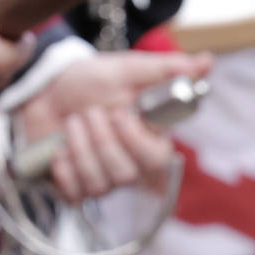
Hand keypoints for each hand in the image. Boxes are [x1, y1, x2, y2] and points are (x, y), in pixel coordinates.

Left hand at [15, 50, 211, 202]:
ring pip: (99, 183)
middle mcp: (132, 168)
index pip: (157, 160)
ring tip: (72, 123)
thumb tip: (207, 62)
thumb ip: (166, 70)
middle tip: (89, 113)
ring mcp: (105, 183)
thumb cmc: (91, 82)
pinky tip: (59, 149)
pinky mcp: (78, 192)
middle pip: (126, 175)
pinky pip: (74, 192)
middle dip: (100, 139)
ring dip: (78, 146)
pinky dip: (62, 166)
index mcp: (149, 142)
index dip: (135, 141)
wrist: (47, 90)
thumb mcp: (128, 70)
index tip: (119, 113)